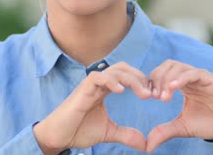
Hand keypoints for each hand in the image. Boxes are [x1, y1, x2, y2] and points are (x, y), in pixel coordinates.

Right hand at [33, 62, 151, 153]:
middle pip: (123, 69)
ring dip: (131, 80)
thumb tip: (145, 143)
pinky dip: (110, 81)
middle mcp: (99, 84)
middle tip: (152, 94)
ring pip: (114, 71)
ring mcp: (90, 85)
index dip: (141, 81)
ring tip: (143, 94)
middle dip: (140, 78)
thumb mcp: (108, 132)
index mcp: (105, 89)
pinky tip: (121, 91)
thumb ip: (126, 134)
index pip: (126, 76)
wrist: (58, 136)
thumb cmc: (78, 130)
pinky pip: (98, 77)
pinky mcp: (82, 90)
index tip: (154, 95)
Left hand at [146, 60, 212, 152]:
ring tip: (164, 97)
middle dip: (157, 78)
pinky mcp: (211, 79)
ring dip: (167, 79)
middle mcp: (190, 77)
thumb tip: (147, 145)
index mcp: (182, 84)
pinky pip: (194, 73)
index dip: (152, 82)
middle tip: (154, 96)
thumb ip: (164, 132)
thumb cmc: (210, 123)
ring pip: (178, 67)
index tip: (148, 97)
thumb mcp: (182, 127)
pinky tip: (173, 88)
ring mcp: (200, 77)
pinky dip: (181, 78)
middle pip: (168, 66)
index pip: (162, 73)